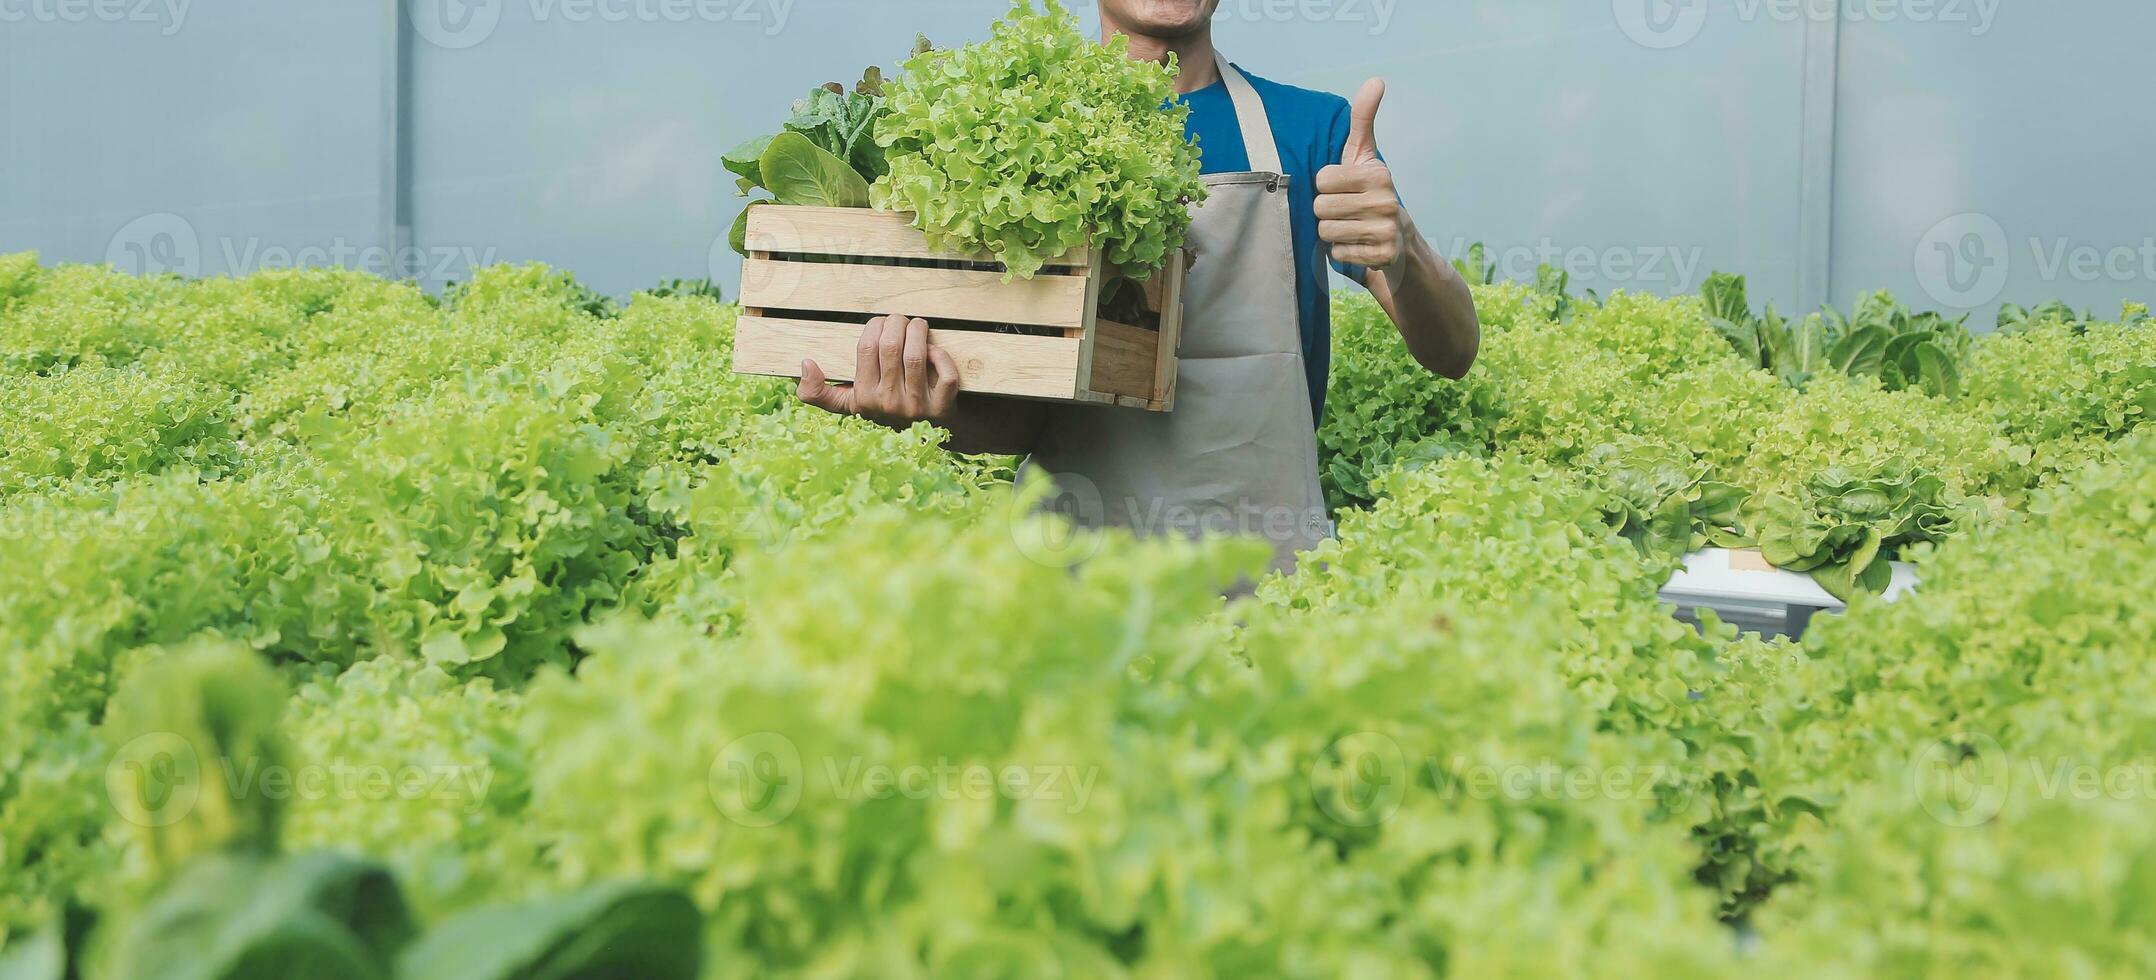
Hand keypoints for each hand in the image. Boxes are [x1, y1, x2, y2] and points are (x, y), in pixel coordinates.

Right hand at [798, 314, 960, 426]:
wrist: (921, 437)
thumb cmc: (882, 411)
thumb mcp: (847, 405)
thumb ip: (818, 392)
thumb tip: (805, 363)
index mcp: (864, 398)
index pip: (867, 347)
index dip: (875, 326)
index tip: (880, 323)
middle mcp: (890, 403)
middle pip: (892, 347)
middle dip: (897, 323)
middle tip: (900, 320)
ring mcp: (918, 406)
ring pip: (917, 355)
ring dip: (918, 330)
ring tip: (916, 326)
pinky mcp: (944, 407)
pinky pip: (947, 375)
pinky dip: (941, 356)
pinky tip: (933, 350)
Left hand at [1316, 78, 1407, 277]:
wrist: (1397, 242)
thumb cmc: (1369, 192)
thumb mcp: (1364, 155)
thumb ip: (1363, 118)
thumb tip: (1375, 79)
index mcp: (1377, 173)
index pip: (1321, 180)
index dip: (1325, 187)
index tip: (1343, 189)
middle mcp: (1386, 200)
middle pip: (1321, 207)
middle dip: (1326, 212)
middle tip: (1345, 212)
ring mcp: (1386, 230)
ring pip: (1326, 232)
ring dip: (1333, 233)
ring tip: (1351, 227)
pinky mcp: (1382, 256)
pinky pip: (1338, 253)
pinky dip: (1343, 252)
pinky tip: (1358, 245)